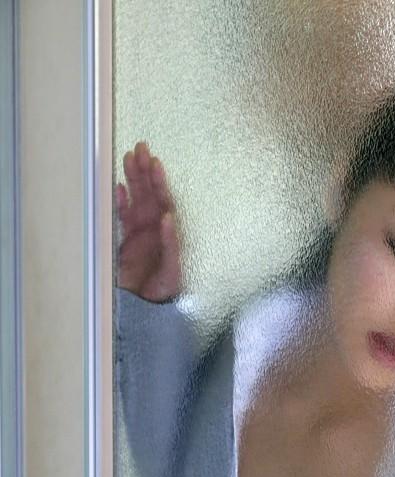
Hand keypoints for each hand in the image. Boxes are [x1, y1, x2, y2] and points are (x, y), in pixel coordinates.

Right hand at [116, 141, 181, 301]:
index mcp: (169, 232)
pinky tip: (118, 186)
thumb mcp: (174, 270)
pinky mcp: (123, 238)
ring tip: (129, 157)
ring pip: (135, 198)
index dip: (160, 182)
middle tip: (141, 148)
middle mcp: (154, 228)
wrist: (145, 308)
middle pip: (150, 194)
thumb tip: (169, 219)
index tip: (156, 164)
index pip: (166, 202)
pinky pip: (121, 214)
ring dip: (133, 178)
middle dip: (145, 171)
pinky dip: (119, 200)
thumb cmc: (165, 290)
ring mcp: (139, 231)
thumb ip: (172, 244)